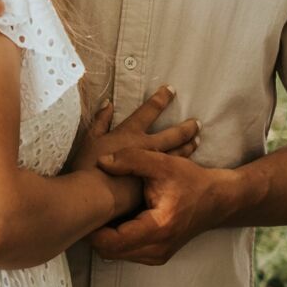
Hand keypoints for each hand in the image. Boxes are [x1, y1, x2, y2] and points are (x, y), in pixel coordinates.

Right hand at [67, 86, 200, 174]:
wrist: (96, 196)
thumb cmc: (88, 166)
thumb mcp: (90, 139)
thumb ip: (100, 121)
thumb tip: (108, 103)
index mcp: (131, 133)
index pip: (149, 111)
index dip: (160, 99)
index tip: (170, 90)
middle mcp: (147, 146)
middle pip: (173, 134)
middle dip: (185, 127)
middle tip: (196, 122)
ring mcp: (154, 166)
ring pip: (178, 153)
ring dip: (189, 146)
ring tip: (197, 140)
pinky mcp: (156, 184)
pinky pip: (174, 171)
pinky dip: (183, 165)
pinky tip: (188, 165)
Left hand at [89, 147, 242, 264]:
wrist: (219, 200)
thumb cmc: (192, 181)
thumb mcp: (163, 163)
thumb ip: (131, 159)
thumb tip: (101, 161)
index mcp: (158, 228)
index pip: (111, 241)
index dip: (91, 228)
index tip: (82, 207)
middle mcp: (157, 249)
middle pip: (109, 251)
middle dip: (93, 233)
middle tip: (83, 209)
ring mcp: (157, 256)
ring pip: (115, 254)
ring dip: (103, 237)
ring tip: (96, 212)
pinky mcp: (156, 255)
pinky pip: (126, 252)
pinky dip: (115, 239)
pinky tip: (112, 218)